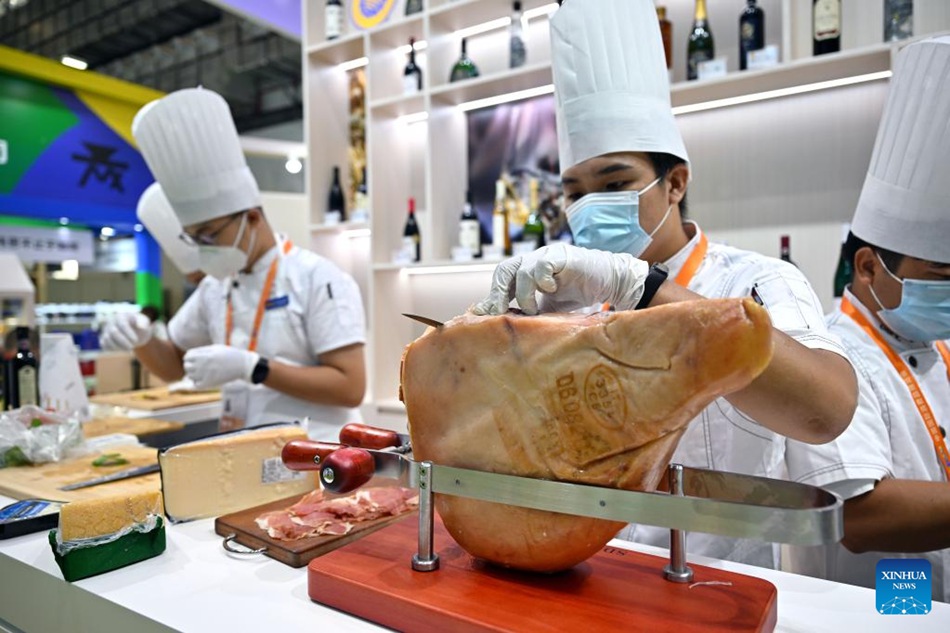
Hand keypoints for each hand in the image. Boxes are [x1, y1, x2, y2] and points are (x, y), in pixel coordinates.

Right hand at [101, 313, 152, 349]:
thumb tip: (141, 327)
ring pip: (107, 339)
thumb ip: (144, 323)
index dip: (128, 333)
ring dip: (118, 346)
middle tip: (132, 347)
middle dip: (123, 341)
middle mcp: (111, 322)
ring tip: (129, 349)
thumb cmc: (141, 325)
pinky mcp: (104, 338)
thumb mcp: (145, 322)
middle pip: (113, 332)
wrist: (136, 330)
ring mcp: (106, 330)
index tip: (136, 340)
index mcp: (121, 316)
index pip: (122, 324)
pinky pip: (104, 344)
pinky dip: (112, 349)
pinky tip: (122, 349)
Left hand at [183, 345, 259, 388]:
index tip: (196, 358)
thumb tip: (187, 358)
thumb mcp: (215, 348)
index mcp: (205, 355)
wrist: (242, 365)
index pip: (187, 356)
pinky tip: (203, 379)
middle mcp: (204, 364)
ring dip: (193, 374)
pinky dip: (197, 383)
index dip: (190, 357)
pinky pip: (196, 385)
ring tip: (203, 372)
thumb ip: (201, 352)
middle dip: (190, 365)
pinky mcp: (210, 383)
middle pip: (187, 366)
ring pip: (190, 376)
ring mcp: (206, 374)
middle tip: (199, 365)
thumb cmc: (229, 354)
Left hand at [471, 243, 650, 314]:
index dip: (492, 296)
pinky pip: (544, 264)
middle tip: (499, 312)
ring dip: (524, 294)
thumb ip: (526, 311)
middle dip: (498, 293)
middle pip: (504, 270)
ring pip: (523, 271)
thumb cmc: (578, 294)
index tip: (483, 315)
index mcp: (526, 271)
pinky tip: (550, 290)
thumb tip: (502, 324)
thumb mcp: (547, 307)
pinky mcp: (562, 256)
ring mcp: (547, 255)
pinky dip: (542, 279)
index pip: (501, 279)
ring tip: (533, 310)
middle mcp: (533, 260)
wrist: (609, 282)